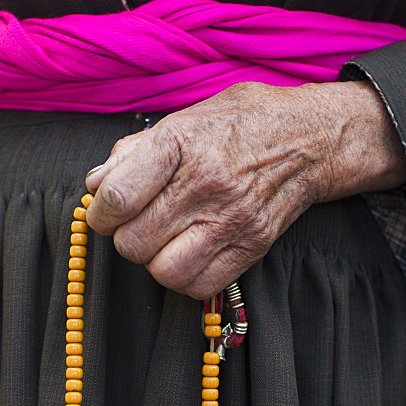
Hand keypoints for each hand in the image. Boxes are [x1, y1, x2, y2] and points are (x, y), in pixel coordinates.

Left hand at [85, 81, 405, 299]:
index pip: (117, 197)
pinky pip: (198, 286)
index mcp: (181, 143)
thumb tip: (95, 186)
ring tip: (164, 242)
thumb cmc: (238, 125)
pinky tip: (188, 255)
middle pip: (134, 243)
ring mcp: (232, 219)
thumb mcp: (183, 119)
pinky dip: (184, 279)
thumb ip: (133, 152)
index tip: (106, 212)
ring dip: (155, 262)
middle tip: (139, 224)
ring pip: (163, 272)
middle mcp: (206, 183)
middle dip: (126, 238)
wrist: (310, 139)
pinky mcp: (252, 247)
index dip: (100, 213)